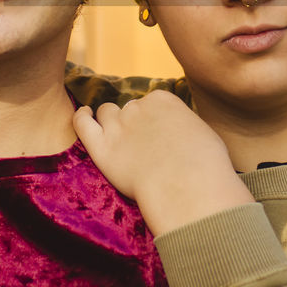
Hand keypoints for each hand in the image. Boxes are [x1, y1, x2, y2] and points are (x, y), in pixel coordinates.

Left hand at [72, 90, 253, 236]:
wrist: (189, 187)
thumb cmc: (205, 165)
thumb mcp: (203, 133)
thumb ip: (184, 126)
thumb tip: (182, 133)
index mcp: (163, 99)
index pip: (152, 102)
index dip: (153, 118)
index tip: (158, 134)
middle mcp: (138, 107)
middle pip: (130, 109)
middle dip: (134, 123)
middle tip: (142, 145)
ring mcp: (118, 127)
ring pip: (106, 113)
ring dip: (110, 121)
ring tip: (116, 135)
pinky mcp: (102, 149)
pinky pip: (82, 124)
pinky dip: (81, 117)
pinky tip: (83, 115)